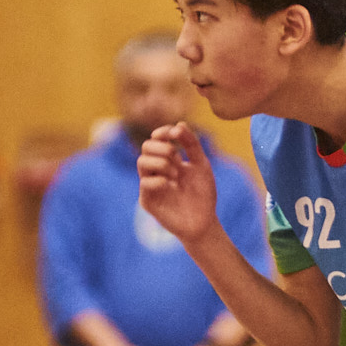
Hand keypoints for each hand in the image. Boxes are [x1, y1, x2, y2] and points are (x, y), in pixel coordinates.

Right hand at [138, 123, 221, 244]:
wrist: (204, 221)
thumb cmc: (203, 194)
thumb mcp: (201, 165)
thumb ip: (192, 144)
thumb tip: (178, 124)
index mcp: (168, 160)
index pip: (156, 139)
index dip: (162, 132)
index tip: (174, 134)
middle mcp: (156, 171)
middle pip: (146, 147)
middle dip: (162, 147)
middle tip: (178, 157)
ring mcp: (150, 185)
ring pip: (141, 162)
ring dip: (160, 163)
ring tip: (176, 175)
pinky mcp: (148, 201)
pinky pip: (145, 183)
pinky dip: (159, 179)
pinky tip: (172, 186)